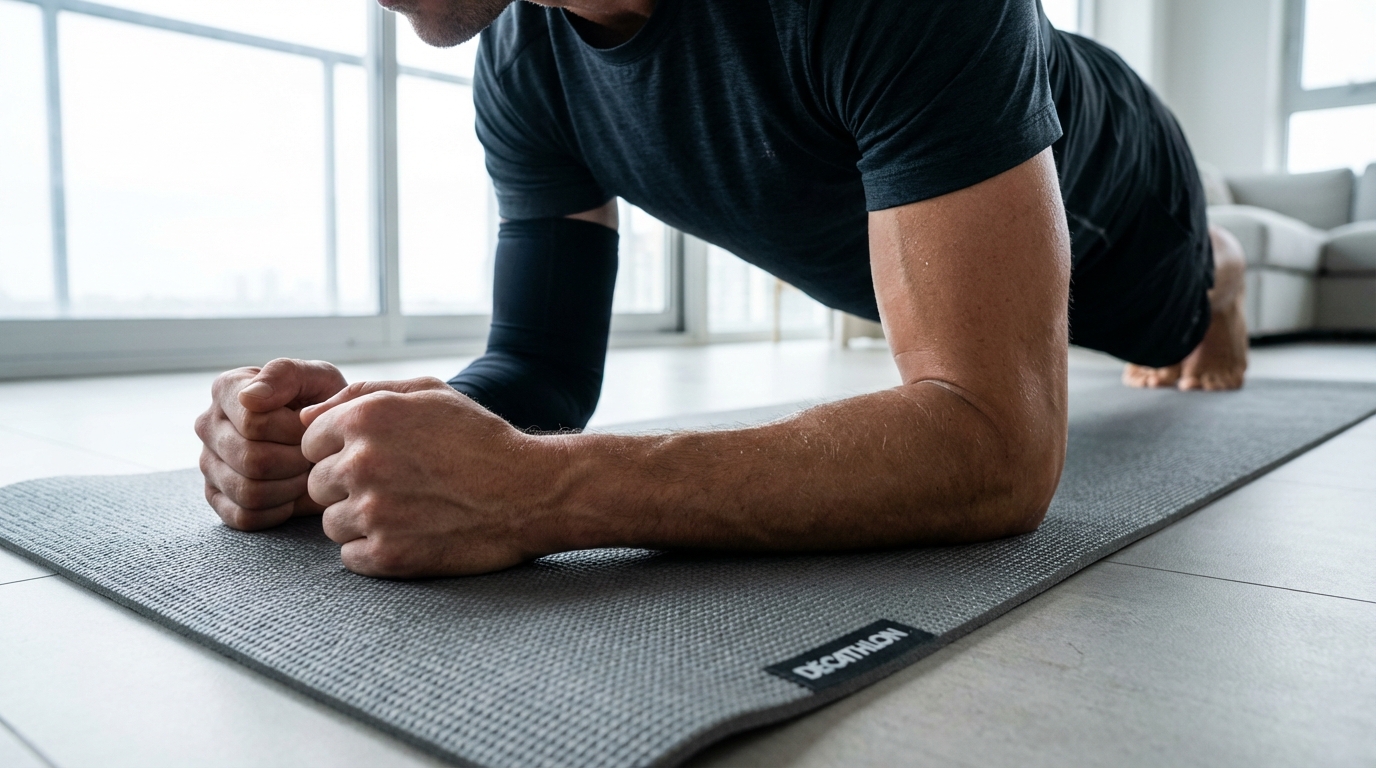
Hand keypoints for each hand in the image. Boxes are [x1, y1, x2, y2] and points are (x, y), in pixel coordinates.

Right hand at [194, 358, 346, 530]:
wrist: (330, 438)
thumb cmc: (323, 404)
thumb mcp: (317, 378)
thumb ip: (284, 375)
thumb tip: (249, 397)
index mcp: (226, 390)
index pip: (253, 421)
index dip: (294, 431)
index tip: (310, 426)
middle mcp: (208, 425)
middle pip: (253, 459)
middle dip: (296, 460)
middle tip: (314, 453)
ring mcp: (208, 463)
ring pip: (249, 491)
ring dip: (290, 486)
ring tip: (305, 470)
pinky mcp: (216, 496)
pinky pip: (245, 516)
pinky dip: (279, 509)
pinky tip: (292, 491)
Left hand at [301, 378, 560, 577]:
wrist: (531, 492)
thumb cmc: (480, 440)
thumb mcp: (430, 394)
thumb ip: (363, 394)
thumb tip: (307, 415)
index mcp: (365, 418)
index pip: (310, 442)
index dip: (341, 450)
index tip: (381, 457)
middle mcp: (361, 463)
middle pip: (317, 485)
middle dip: (349, 486)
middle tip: (399, 486)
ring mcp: (373, 512)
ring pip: (332, 524)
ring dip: (362, 521)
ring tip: (409, 511)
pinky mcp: (388, 555)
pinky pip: (350, 557)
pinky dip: (375, 551)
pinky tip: (412, 535)